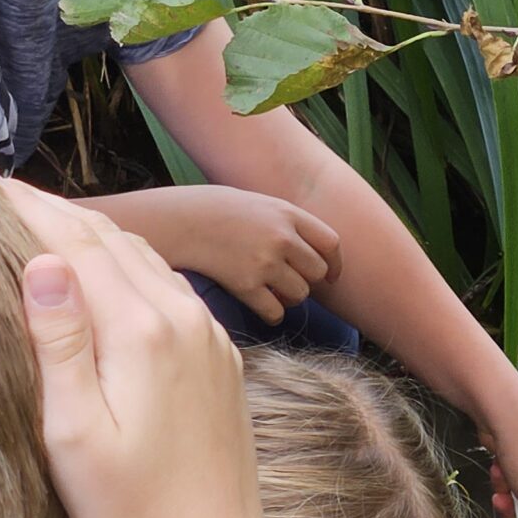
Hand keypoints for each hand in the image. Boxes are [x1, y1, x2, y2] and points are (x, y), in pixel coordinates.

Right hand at [8, 183, 274, 517]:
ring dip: (94, 236)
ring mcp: (209, 337)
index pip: (76, 243)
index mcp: (142, 330)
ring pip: (146, 261)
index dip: (28, 206)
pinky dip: (130, 266)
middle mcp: (184, 319)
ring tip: (45, 221)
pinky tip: (107, 275)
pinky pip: (172, 290)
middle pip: (113, 240)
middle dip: (56, 210)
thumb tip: (42, 261)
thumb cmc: (129, 510)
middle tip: (2, 191)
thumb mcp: (74, 434)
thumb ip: (59, 343)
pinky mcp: (221, 361)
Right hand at [156, 186, 341, 323]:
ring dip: (289, 297)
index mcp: (287, 214)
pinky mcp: (245, 286)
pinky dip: (272, 313)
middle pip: (317, 272)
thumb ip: (290, 225)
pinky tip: (260, 303)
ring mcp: (264, 262)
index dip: (335, 264)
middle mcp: (281, 238)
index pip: (331, 243)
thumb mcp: (262, 205)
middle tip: (288, 280)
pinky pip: (276, 312)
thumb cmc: (220, 212)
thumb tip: (317, 257)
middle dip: (308, 280)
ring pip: (299, 295)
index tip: (330, 276)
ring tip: (271, 289)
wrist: (182, 221)